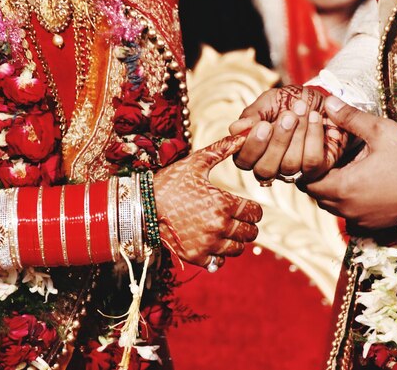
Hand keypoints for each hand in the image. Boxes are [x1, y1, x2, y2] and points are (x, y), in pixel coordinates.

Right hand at [154, 134, 262, 268]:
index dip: (253, 209)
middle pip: (250, 232)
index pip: (255, 213)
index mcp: (224, 203)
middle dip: (247, 224)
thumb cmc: (170, 181)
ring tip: (224, 230)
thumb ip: (222, 150)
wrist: (141, 206)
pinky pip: (220, 262)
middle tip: (236, 218)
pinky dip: (219, 255)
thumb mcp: (196, 162)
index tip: (245, 206)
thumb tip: (244, 136)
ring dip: (235, 240)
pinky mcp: (195, 257)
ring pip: (238, 249)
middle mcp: (219, 226)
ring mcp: (207, 244)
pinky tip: (211, 242)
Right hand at [229, 85, 347, 181]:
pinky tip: (315, 117)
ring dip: (297, 134)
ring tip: (302, 110)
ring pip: (289, 165)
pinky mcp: (316, 170)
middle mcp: (271, 165)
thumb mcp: (270, 101)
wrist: (321, 98)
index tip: (264, 124)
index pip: (243, 161)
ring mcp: (293, 170)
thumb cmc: (290, 100)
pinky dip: (314, 136)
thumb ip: (253, 115)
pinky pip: (311, 162)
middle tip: (288, 116)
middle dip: (277, 142)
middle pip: (264, 170)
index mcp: (254, 150)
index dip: (252, 146)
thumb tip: (235, 129)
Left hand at [301, 97, 396, 229]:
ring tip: (344, 168)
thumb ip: (351, 118)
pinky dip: (347, 200)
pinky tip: (360, 183)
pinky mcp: (371, 224)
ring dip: (331, 189)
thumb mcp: (381, 131)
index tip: (317, 150)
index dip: (307, 165)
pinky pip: (348, 214)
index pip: (306, 181)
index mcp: (343, 186)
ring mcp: (359, 219)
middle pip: (316, 194)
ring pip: (331, 205)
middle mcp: (346, 208)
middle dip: (317, 176)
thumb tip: (328, 103)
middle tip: (328, 157)